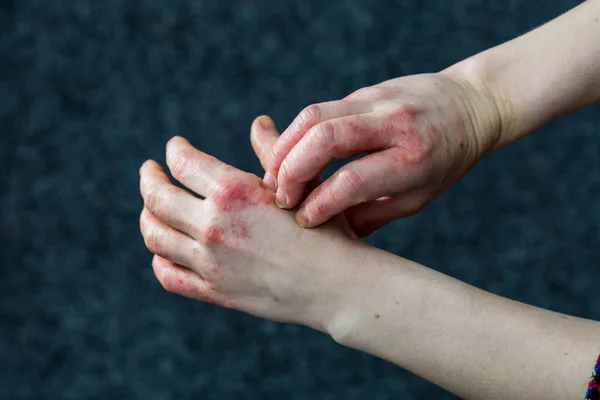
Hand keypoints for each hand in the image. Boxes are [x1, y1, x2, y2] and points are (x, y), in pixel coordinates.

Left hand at [138, 134, 358, 331]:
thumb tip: (259, 122)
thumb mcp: (301, 184)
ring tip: (151, 207)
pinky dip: (159, 258)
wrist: (336, 284)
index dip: (173, 150)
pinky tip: (163, 250)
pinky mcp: (214, 291)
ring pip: (155, 235)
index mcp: (233, 191)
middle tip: (149, 171)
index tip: (173, 147)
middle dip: (148, 178)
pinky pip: (168, 275)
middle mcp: (213, 225)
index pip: (183, 162)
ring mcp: (209, 261)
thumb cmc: (327, 228)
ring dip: (147, 216)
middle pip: (157, 197)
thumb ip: (272, 152)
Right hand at [263, 72, 502, 235]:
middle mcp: (394, 123)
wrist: (470, 104)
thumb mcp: (419, 196)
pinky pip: (320, 109)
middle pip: (325, 138)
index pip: (353, 180)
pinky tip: (290, 155)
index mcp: (413, 159)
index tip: (304, 220)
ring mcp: (377, 99)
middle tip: (281, 197)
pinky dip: (296, 133)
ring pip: (314, 115)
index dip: (320, 204)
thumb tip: (330, 234)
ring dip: (284, 148)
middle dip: (292, 171)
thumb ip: (373, 213)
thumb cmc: (446, 160)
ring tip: (274, 176)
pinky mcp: (363, 91)